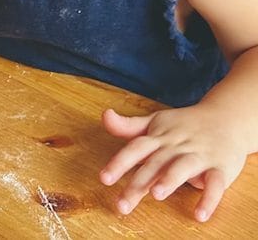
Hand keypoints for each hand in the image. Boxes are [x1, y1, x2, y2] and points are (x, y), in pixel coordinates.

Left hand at [99, 105, 246, 221]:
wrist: (226, 119)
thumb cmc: (183, 125)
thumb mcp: (155, 122)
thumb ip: (129, 126)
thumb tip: (104, 116)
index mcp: (159, 137)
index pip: (136, 148)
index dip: (119, 162)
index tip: (104, 179)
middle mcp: (176, 146)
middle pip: (154, 163)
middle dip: (138, 182)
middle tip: (122, 204)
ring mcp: (199, 156)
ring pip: (182, 167)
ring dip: (169, 180)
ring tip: (156, 195)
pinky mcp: (220, 168)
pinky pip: (216, 184)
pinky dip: (209, 198)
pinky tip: (199, 215)